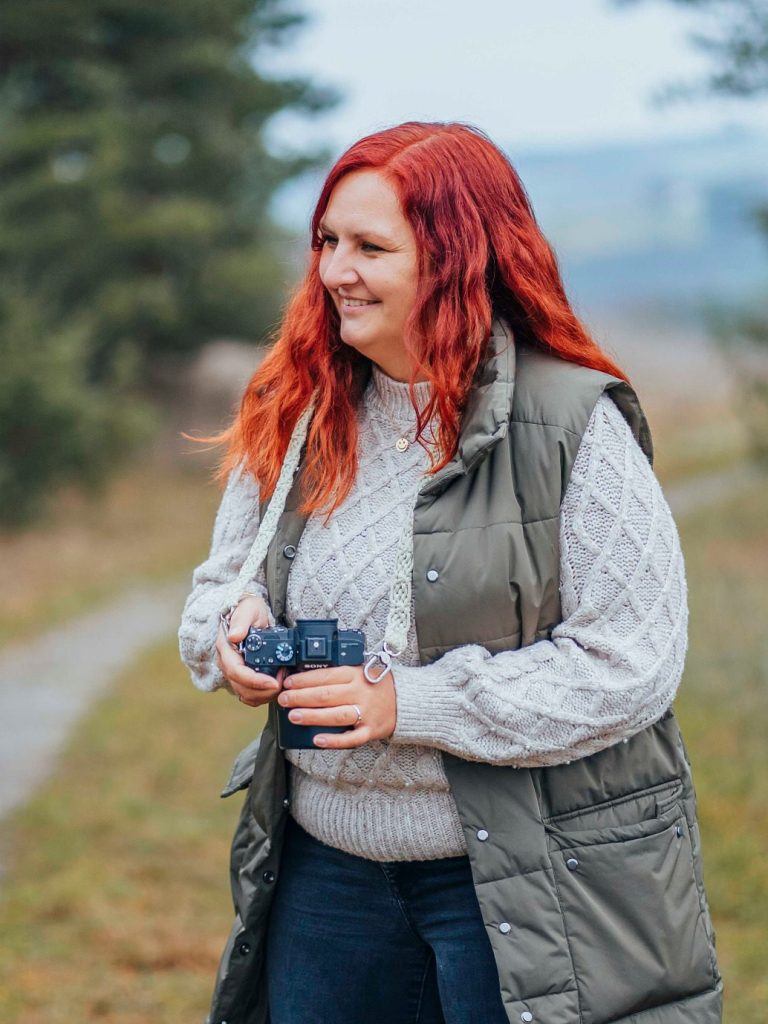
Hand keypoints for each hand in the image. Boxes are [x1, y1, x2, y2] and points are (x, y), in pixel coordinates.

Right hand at [215, 595, 282, 706]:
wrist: (251, 614)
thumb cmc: (249, 610)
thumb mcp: (248, 609)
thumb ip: (241, 621)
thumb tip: (234, 636)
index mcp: (226, 648)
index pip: (236, 671)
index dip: (255, 681)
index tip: (274, 682)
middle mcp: (226, 663)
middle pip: (241, 688)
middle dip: (264, 691)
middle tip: (283, 681)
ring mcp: (233, 671)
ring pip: (246, 694)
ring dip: (265, 694)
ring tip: (281, 680)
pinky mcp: (242, 677)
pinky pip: (250, 694)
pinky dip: (263, 695)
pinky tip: (275, 684)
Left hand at [277, 664, 396, 747]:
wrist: (406, 700)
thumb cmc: (377, 684)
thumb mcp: (361, 670)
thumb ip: (339, 674)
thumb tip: (306, 678)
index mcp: (355, 675)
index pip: (325, 676)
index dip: (304, 680)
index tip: (288, 683)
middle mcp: (360, 693)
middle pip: (326, 695)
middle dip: (301, 697)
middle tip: (283, 699)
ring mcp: (366, 713)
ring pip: (335, 716)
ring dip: (312, 716)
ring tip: (293, 716)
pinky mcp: (370, 731)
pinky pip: (351, 738)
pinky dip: (334, 740)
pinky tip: (317, 740)